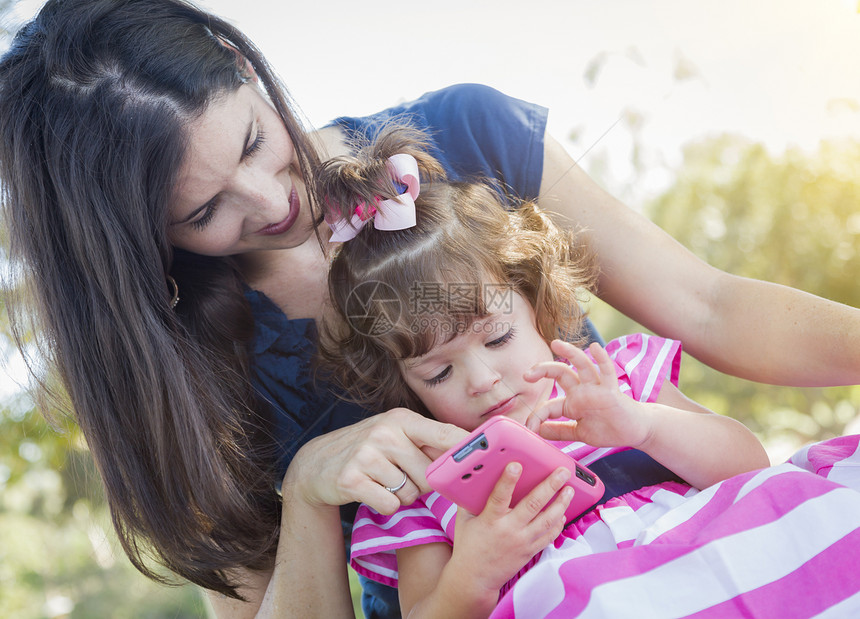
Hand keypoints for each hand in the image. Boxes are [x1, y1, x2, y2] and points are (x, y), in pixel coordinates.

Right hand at [285, 408, 466, 514]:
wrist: (316, 464)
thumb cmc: (367, 449)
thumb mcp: (394, 434)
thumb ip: (427, 441)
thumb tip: (470, 452)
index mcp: (401, 419)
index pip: (445, 435)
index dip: (469, 449)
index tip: (491, 457)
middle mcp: (385, 432)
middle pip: (429, 474)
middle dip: (420, 483)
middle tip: (399, 474)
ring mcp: (367, 455)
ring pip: (410, 493)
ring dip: (401, 495)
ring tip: (382, 480)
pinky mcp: (352, 479)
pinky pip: (389, 504)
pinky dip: (384, 505)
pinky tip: (371, 491)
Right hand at [448, 462, 572, 593]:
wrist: (475, 578)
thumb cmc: (468, 546)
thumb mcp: (464, 520)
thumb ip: (470, 500)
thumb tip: (475, 478)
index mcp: (490, 520)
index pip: (500, 496)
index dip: (508, 480)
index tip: (516, 465)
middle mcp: (509, 530)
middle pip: (533, 505)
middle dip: (550, 486)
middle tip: (562, 472)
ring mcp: (522, 542)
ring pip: (547, 520)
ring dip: (561, 503)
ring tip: (569, 490)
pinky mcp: (530, 551)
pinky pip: (549, 536)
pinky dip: (558, 524)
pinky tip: (563, 512)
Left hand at [523, 340, 652, 447]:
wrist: (636, 430)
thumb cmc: (609, 429)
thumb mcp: (580, 433)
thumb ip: (560, 431)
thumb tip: (538, 431)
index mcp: (573, 402)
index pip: (550, 405)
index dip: (538, 415)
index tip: (530, 427)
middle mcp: (582, 391)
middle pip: (560, 374)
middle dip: (543, 370)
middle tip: (527, 374)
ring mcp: (597, 389)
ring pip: (582, 366)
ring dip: (570, 353)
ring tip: (556, 343)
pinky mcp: (612, 391)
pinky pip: (607, 372)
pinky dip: (602, 359)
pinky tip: (595, 348)